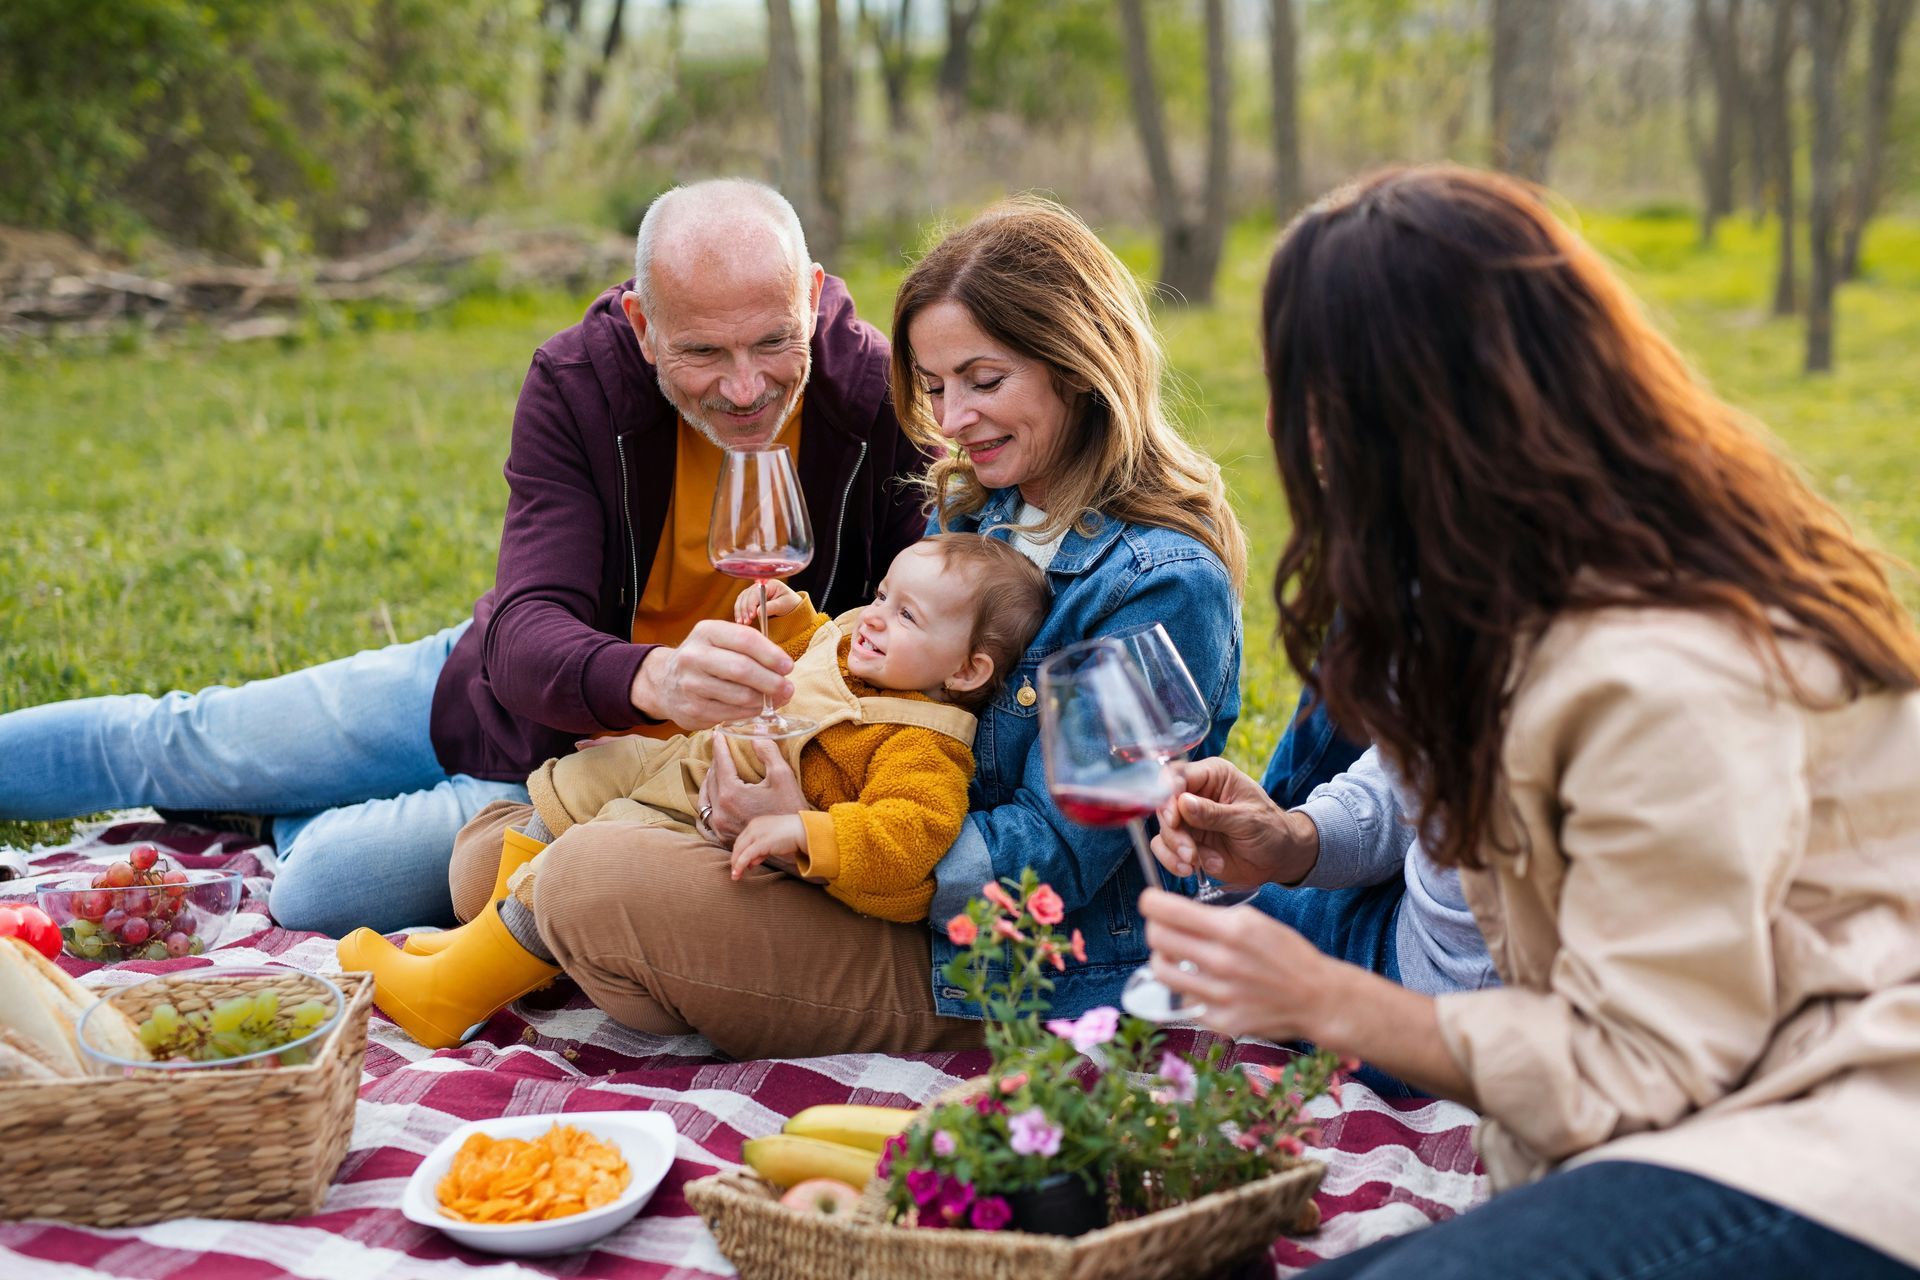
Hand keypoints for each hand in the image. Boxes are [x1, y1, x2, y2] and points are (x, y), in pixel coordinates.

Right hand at [628, 618, 795, 729]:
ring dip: (763, 700)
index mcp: (706, 632)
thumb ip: (752, 650)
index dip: (771, 654)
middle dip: (772, 682)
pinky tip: (754, 708)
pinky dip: (749, 713)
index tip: (788, 666)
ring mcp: (690, 684)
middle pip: (743, 669)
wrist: (665, 682)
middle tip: (787, 689)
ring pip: (740, 695)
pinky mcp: (692, 710)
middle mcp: (694, 656)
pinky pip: (731, 714)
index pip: (745, 639)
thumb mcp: (722, 642)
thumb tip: (784, 671)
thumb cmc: (706, 660)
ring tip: (773, 700)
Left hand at [702, 734, 808, 842]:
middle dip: (716, 762)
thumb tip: (756, 734)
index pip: (721, 763)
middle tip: (720, 749)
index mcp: (732, 794)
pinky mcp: (722, 836)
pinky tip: (713, 795)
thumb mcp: (782, 775)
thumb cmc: (790, 807)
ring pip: (705, 797)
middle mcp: (721, 811)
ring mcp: (720, 826)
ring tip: (716, 769)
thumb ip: (767, 751)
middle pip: (711, 779)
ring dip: (709, 781)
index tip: (717, 733)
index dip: (720, 746)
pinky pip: (706, 816)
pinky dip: (708, 802)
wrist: (795, 840)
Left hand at [730, 814, 807, 878]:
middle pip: (738, 845)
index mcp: (756, 823)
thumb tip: (752, 861)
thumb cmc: (791, 835)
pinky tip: (738, 873)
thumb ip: (761, 849)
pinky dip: (740, 865)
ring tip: (735, 876)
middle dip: (735, 859)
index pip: (742, 839)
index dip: (739, 853)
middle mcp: (753, 827)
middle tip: (735, 872)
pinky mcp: (760, 844)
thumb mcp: (772, 841)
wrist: (802, 831)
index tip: (740, 863)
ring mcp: (756, 834)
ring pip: (740, 851)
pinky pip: (745, 856)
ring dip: (736, 865)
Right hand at [734, 579, 800, 625]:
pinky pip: (740, 603)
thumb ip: (772, 607)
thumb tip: (758, 611)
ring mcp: (753, 591)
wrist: (790, 605)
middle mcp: (759, 585)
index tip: (752, 615)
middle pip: (746, 596)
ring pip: (741, 599)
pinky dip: (739, 612)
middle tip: (746, 622)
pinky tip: (740, 620)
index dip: (752, 604)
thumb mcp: (784, 605)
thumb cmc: (789, 603)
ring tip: (742, 623)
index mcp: (769, 584)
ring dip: (740, 612)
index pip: (756, 592)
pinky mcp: (749, 598)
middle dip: (745, 610)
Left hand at [1139, 888, 1338, 1040]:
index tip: (1150, 902)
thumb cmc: (1286, 955)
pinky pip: (1183, 1000)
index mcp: (1233, 930)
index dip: (1151, 903)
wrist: (1317, 997)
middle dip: (1155, 928)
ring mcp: (1221, 995)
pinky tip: (1203, 984)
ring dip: (1163, 960)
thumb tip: (1171, 912)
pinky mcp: (1220, 1021)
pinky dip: (1187, 990)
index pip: (1167, 911)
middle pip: (1157, 938)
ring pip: (1161, 971)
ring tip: (1178, 958)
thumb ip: (1213, 917)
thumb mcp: (1254, 921)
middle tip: (1163, 929)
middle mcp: (1224, 962)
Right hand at [1150, 758, 1320, 888]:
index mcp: (1213, 776)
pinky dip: (1174, 861)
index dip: (1168, 796)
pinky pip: (1165, 849)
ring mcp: (1188, 819)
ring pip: (1163, 830)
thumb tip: (1183, 803)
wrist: (1279, 858)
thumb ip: (1214, 813)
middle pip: (1165, 806)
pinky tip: (1194, 870)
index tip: (1173, 820)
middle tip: (1190, 853)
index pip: (1177, 776)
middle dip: (1174, 833)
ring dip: (1175, 850)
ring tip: (1197, 864)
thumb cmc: (1270, 829)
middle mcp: (1195, 794)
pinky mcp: (1186, 841)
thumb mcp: (1247, 820)